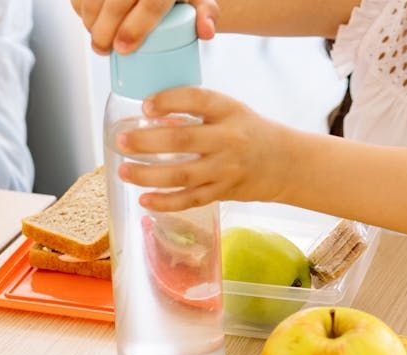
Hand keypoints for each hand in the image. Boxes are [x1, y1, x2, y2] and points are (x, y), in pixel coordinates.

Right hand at [71, 0, 217, 54]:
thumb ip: (206, 14)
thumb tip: (206, 32)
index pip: (149, 5)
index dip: (134, 29)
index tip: (124, 49)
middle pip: (116, 3)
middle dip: (104, 31)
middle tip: (105, 50)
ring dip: (89, 20)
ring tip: (97, 39)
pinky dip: (80, 7)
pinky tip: (88, 19)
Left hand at [116, 87, 293, 211]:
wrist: (285, 163)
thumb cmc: (250, 132)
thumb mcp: (231, 110)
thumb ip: (198, 111)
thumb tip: (151, 114)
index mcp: (229, 111)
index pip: (196, 100)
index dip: (168, 101)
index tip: (145, 106)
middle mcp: (228, 139)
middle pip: (182, 141)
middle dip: (146, 142)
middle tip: (121, 141)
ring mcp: (226, 169)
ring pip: (182, 175)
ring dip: (148, 175)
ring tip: (123, 170)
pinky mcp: (223, 192)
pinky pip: (190, 199)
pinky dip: (166, 202)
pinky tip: (144, 199)